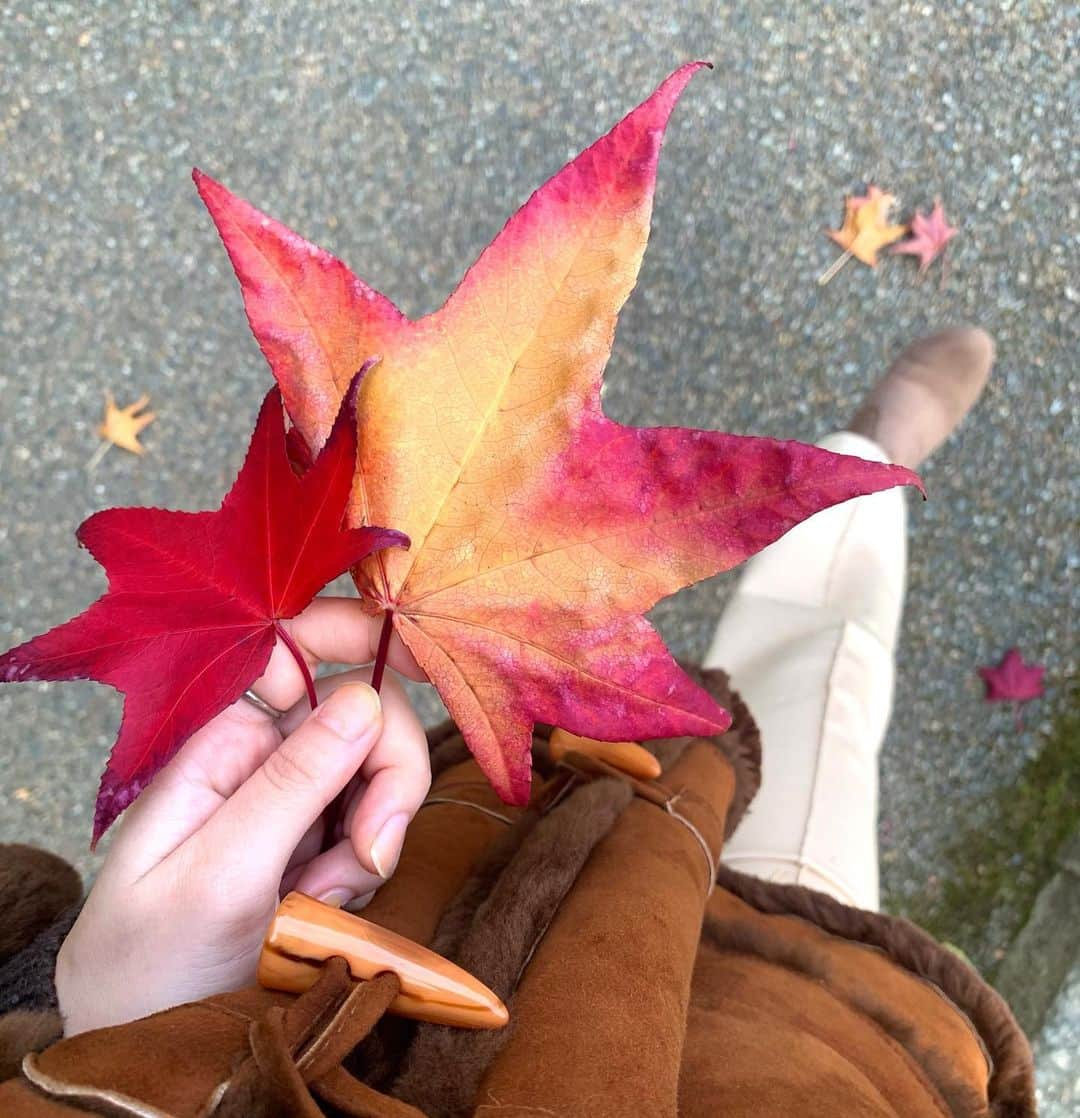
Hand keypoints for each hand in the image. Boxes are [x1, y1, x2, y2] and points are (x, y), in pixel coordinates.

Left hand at [55, 597, 429, 1035]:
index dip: (364, 638)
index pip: (304, 651)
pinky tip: (319, 909)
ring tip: (313, 903)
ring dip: (370, 843)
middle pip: (366, 718)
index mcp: (226, 737)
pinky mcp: (316, 840)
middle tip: (366, 855)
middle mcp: (262, 753)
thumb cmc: (150, 962)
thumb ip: (292, 785)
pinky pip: (374, 831)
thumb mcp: (219, 875)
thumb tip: (365, 699)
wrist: (143, 1046)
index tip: (424, 661)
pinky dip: (364, 872)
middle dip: (384, 783)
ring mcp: (293, 798)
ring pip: (380, 779)